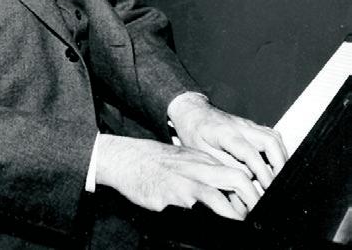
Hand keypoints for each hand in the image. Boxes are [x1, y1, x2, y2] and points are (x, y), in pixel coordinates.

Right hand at [95, 134, 261, 219]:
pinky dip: (208, 219)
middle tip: (259, 218)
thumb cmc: (156, 164)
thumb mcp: (185, 162)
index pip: (238, 171)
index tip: (261, 206)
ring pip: (217, 196)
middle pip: (236, 178)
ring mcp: (185, 182)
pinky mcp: (170, 196)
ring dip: (234, 214)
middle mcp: (198, 168)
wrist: (128, 158)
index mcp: (203, 160)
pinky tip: (213, 230)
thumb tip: (226, 196)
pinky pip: (194, 208)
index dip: (253, 190)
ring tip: (241, 227)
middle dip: (253, 200)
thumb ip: (204, 174)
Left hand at [168, 94, 287, 191]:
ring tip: (281, 179)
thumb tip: (247, 180)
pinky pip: (271, 137)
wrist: (191, 112)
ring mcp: (247, 125)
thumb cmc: (193, 133)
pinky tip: (276, 168)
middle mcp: (240, 126)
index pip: (249, 152)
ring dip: (282, 158)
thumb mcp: (200, 152)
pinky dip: (278, 152)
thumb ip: (223, 165)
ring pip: (274, 137)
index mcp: (224, 133)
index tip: (268, 188)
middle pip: (270, 140)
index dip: (262, 171)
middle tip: (280, 186)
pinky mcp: (251, 127)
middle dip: (280, 164)